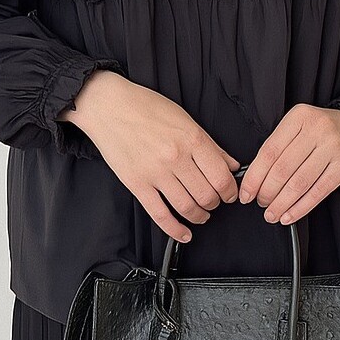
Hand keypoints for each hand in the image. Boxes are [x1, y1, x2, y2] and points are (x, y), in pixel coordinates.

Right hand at [59, 70, 240, 241]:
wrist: (108, 106)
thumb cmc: (145, 107)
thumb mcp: (185, 119)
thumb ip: (211, 145)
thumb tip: (231, 165)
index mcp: (191, 139)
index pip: (221, 177)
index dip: (230, 191)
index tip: (230, 194)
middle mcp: (176, 157)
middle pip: (207, 195)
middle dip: (216, 204)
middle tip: (215, 202)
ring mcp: (155, 173)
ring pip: (187, 207)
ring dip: (200, 216)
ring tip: (201, 215)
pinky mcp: (137, 184)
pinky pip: (160, 214)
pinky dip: (175, 229)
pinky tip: (184, 234)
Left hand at [238, 104, 339, 224]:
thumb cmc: (325, 130)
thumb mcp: (301, 126)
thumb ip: (279, 146)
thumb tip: (253, 178)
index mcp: (300, 116)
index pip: (269, 152)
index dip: (254, 176)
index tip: (246, 193)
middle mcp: (318, 129)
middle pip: (282, 169)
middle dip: (266, 192)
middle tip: (260, 203)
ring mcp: (334, 147)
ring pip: (299, 183)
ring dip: (281, 204)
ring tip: (271, 214)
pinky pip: (318, 192)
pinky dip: (300, 208)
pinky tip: (289, 216)